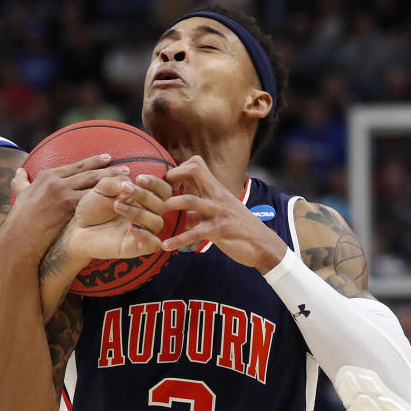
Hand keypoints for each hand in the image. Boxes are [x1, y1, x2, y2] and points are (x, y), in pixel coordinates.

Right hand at [0, 154, 125, 263]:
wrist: (19, 239)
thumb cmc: (19, 221)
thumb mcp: (19, 196)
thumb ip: (20, 182)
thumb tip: (19, 172)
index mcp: (47, 175)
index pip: (76, 166)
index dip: (94, 162)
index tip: (108, 159)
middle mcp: (56, 181)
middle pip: (88, 172)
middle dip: (109, 169)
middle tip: (126, 169)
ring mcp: (62, 193)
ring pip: (93, 184)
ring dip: (112, 181)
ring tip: (128, 181)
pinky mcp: (67, 207)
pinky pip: (92, 200)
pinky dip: (107, 198)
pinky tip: (120, 199)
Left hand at [65, 172, 170, 262]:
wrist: (79, 229)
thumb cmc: (92, 208)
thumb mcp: (101, 189)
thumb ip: (115, 182)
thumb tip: (129, 181)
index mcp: (143, 200)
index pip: (163, 191)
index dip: (156, 183)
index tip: (139, 178)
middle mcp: (147, 215)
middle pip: (161, 205)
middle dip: (144, 195)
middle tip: (124, 190)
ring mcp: (143, 231)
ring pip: (157, 222)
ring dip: (139, 212)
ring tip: (117, 206)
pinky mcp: (137, 248)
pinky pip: (153, 243)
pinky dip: (145, 235)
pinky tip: (130, 228)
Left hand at [161, 155, 285, 270]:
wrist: (264, 245)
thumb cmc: (239, 228)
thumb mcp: (220, 212)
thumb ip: (201, 209)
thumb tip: (182, 211)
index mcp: (216, 189)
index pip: (196, 164)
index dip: (176, 169)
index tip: (163, 183)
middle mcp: (217, 195)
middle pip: (194, 171)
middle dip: (167, 176)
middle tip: (146, 189)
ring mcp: (219, 211)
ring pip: (189, 201)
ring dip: (167, 206)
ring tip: (151, 215)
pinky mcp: (221, 230)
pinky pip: (195, 233)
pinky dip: (178, 240)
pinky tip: (164, 246)